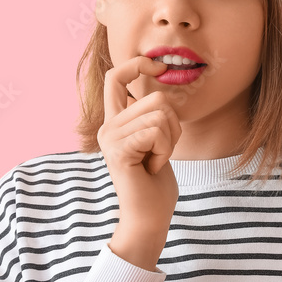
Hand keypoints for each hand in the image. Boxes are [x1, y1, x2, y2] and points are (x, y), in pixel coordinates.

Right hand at [97, 56, 180, 269]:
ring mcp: (110, 138)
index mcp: (115, 121)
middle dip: (173, 126)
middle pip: (157, 99)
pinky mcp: (118, 150)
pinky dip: (165, 150)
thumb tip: (159, 90)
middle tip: (160, 152)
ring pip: (160, 115)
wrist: (149, 216)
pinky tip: (153, 167)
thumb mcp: (156, 141)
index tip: (158, 68)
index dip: (137, 65)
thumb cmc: (156, 183)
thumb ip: (152, 117)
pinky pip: (156, 132)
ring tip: (155, 161)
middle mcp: (108, 126)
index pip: (116, 77)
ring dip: (170, 141)